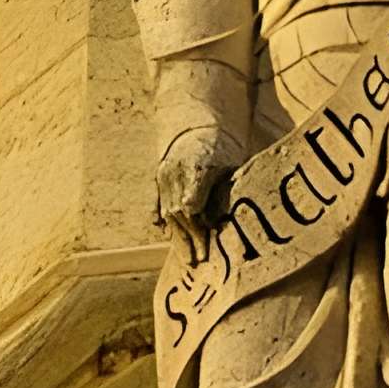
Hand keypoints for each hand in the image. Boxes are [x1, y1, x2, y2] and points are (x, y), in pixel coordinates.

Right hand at [155, 124, 242, 256]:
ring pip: (168, 211)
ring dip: (177, 236)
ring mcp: (164, 176)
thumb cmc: (221, 148)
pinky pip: (158, 202)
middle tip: (199, 260)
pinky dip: (162, 220)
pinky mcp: (158, 178)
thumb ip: (228, 189)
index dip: (199, 223)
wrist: (197, 127)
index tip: (209, 237)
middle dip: (190, 238)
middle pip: (179, 211)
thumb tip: (228, 216)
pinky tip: (165, 234)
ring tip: (186, 258)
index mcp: (197, 167)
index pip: (192, 203)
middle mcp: (175, 173)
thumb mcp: (230, 165)